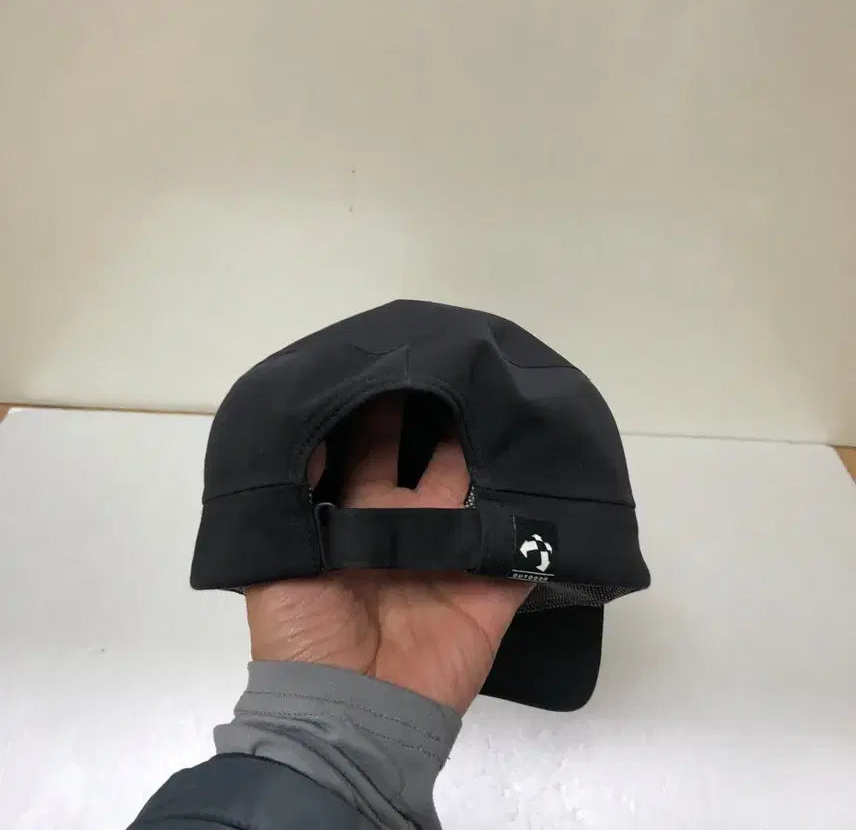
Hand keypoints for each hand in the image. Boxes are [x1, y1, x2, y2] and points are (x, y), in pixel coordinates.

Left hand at [245, 395, 531, 713]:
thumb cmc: (304, 634)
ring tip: (507, 405)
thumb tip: (307, 430)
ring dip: (493, 457)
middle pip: (433, 463)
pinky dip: (539, 520)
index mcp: (358, 518)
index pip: (373, 452)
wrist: (349, 711)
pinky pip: (521, 549)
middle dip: (442, 421)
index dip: (383, 414)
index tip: (399, 365)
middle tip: (461, 371)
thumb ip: (288, 497)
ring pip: (481, 493)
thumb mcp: (275, 559)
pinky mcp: (490, 589)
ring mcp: (452, 556)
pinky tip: (551, 473)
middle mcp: (408, 528)